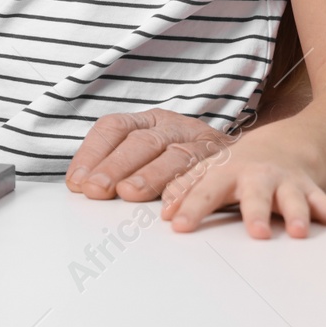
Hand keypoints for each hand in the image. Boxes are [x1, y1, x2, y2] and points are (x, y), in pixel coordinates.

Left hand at [65, 108, 233, 202]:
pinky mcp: (222, 161)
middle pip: (141, 142)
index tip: (77, 181)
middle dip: (115, 166)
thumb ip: (117, 164)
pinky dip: (187, 190)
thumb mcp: (149, 150)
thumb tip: (78, 184)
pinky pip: (205, 174)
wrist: (247, 153)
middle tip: (96, 189)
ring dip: (149, 176)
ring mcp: (199, 141)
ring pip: (172, 155)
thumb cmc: (183, 155)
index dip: (93, 152)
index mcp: (148, 120)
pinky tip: (171, 205)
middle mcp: (172, 126)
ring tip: (128, 194)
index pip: (113, 128)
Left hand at [159, 129, 325, 238]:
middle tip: (256, 232)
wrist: (286, 143)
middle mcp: (259, 177)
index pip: (206, 191)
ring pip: (294, 199)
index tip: (178, 226)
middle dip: (255, 212)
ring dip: (298, 214)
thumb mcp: (211, 172)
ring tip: (299, 232)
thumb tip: (164, 212)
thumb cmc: (241, 165)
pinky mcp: (312, 191)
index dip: (191, 208)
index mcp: (229, 173)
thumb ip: (187, 190)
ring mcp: (287, 184)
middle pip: (255, 195)